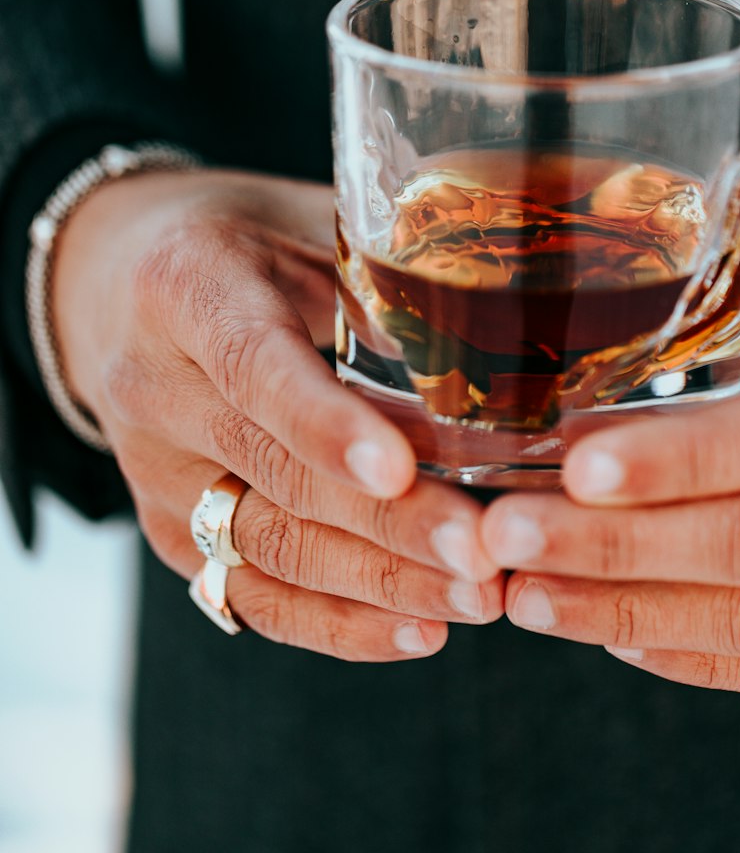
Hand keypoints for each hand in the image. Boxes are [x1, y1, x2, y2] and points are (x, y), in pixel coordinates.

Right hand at [52, 167, 502, 658]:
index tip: (400, 472)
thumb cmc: (245, 242)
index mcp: (185, 288)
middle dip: (390, 526)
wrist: (114, 285)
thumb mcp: (304, 222)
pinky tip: (420, 631)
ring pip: (269, 550)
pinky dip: (340, 624)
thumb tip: (512, 316)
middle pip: (276, 474)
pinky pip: (251, 597)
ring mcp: (154, 473)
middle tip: (485, 555)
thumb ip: (382, 271)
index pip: (253, 367)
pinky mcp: (169, 532)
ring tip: (478, 599)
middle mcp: (152, 389)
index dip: (325, 425)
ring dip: (380, 585)